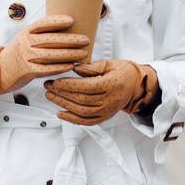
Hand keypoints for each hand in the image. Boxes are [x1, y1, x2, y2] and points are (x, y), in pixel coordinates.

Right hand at [0, 15, 90, 99]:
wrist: (2, 70)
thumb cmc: (19, 53)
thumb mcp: (25, 39)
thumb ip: (41, 34)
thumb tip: (66, 28)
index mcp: (25, 32)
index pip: (42, 24)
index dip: (57, 21)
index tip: (71, 20)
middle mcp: (25, 43)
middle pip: (51, 40)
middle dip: (70, 39)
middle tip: (85, 40)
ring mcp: (26, 57)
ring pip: (51, 55)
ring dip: (70, 54)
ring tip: (83, 53)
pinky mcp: (28, 71)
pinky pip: (47, 69)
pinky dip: (61, 67)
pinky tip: (71, 65)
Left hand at [44, 58, 159, 125]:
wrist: (136, 86)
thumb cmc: (122, 72)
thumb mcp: (109, 63)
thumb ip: (91, 66)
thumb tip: (74, 68)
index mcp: (111, 84)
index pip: (85, 87)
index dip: (68, 85)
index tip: (55, 80)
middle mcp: (109, 100)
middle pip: (81, 99)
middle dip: (61, 93)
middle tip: (48, 86)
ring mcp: (107, 111)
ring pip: (81, 111)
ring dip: (63, 104)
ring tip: (50, 96)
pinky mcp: (104, 117)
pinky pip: (86, 121)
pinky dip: (72, 119)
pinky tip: (60, 113)